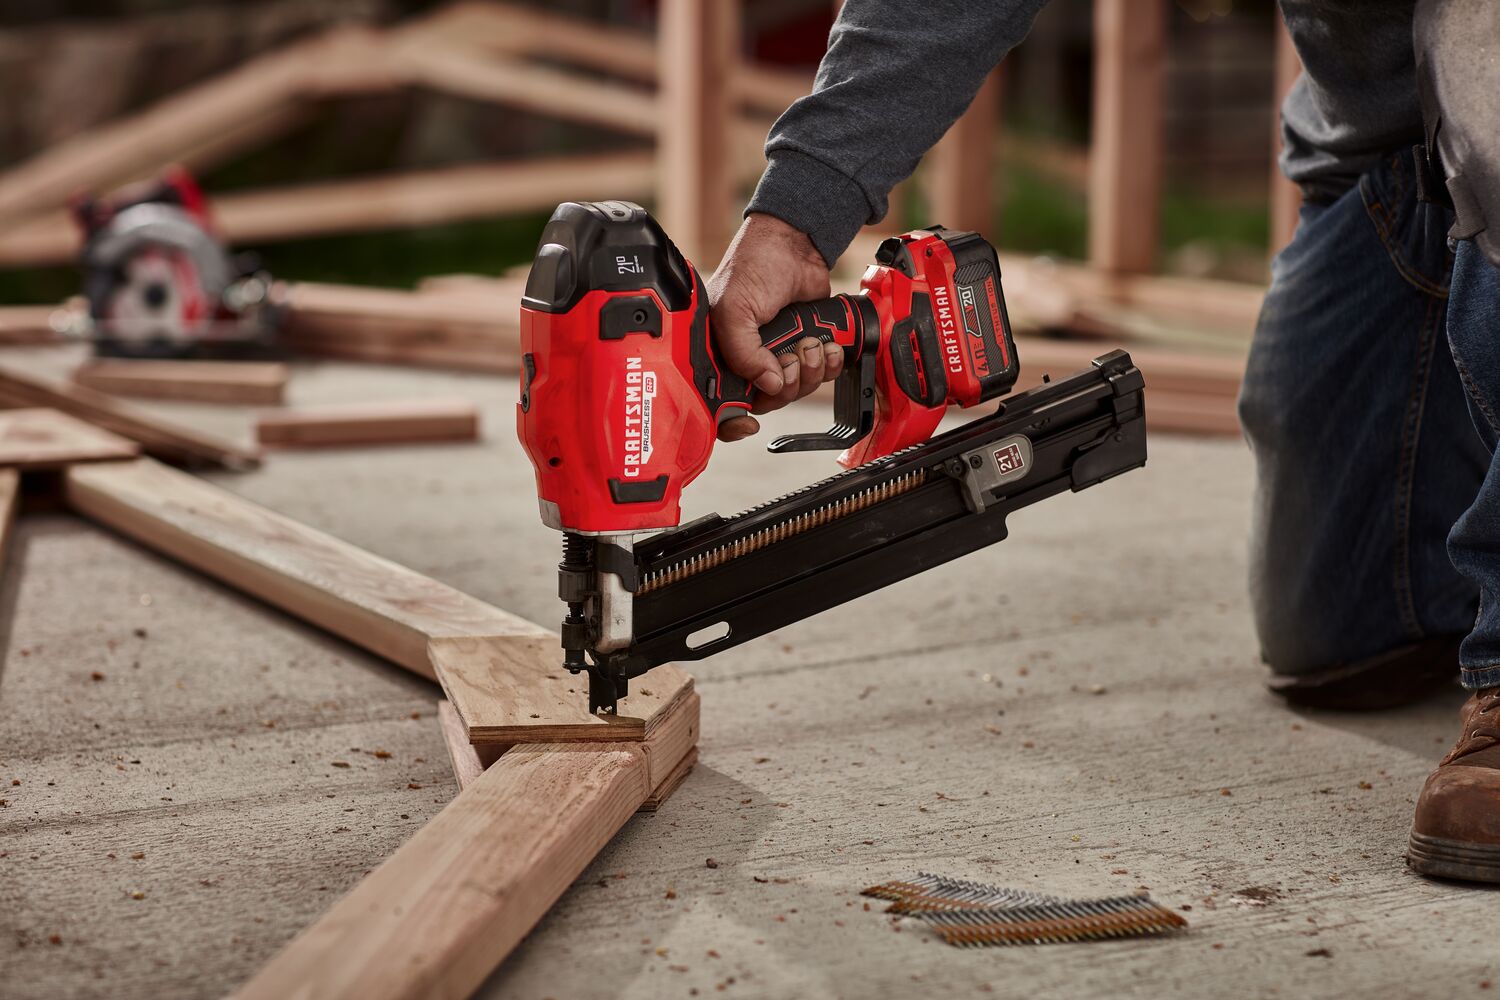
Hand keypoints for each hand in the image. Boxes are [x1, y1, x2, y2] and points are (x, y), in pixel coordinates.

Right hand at [707, 213, 840, 441]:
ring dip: (811, 371)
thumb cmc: (753, 266)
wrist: (794, 243)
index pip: (722, 403)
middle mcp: (747, 359)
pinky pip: (820, 374)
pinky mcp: (805, 347)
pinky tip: (828, 346)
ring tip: (812, 342)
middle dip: (787, 384)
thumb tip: (770, 384)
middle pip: (768, 401)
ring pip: (797, 390)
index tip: (749, 423)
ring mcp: (778, 354)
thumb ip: (744, 352)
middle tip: (791, 356)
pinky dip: (829, 364)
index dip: (733, 422)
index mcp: (720, 354)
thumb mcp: (734, 311)